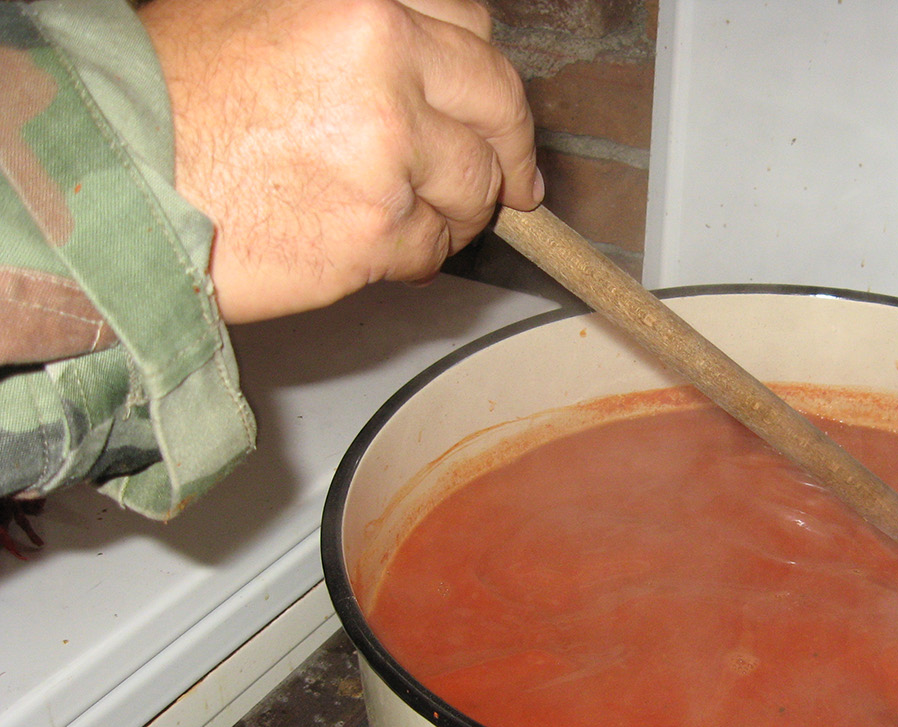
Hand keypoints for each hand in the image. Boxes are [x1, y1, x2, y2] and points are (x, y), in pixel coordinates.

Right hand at [138, 0, 539, 323]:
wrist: (114, 176)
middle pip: (498, 115)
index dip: (491, 87)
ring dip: (454, 214)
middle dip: (506, 156)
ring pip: (472, 193)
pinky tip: (365, 246)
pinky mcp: (377, 233)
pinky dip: (411, 257)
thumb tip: (439, 72)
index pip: (477, 37)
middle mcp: (387, 72)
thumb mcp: (268, 16)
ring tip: (401, 217)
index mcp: (365, 8)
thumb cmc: (173, 97)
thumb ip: (364, 37)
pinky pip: (431, 251)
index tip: (497, 118)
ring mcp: (388, 157)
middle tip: (510, 186)